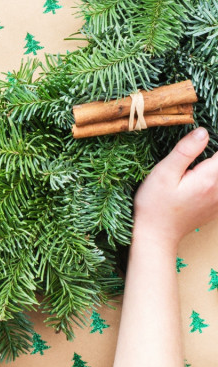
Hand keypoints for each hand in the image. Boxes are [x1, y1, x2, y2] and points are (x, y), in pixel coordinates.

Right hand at [133, 128, 217, 251]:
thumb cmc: (155, 203)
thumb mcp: (164, 172)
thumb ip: (185, 151)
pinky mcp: (215, 209)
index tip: (207, 134)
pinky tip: (202, 174)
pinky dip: (214, 177)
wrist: (157, 234)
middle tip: (198, 149)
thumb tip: (203, 132)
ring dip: (214, 166)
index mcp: (208, 179)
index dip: (215, 140)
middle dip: (215, 156)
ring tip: (199, 162)